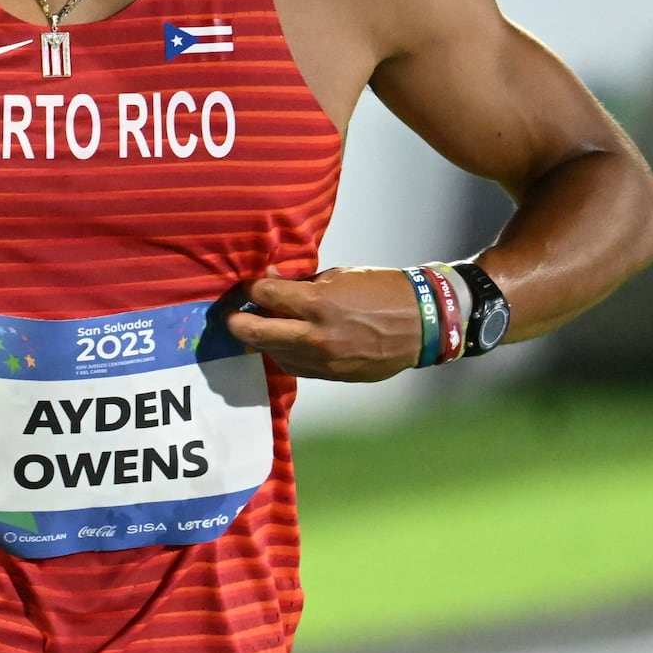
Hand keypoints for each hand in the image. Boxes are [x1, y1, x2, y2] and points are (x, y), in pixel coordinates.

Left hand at [223, 267, 422, 381]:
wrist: (423, 324)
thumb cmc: (383, 291)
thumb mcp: (342, 276)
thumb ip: (302, 283)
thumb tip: (270, 279)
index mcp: (320, 304)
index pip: (265, 296)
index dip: (251, 289)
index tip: (249, 287)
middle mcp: (317, 336)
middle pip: (257, 333)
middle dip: (236, 322)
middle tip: (229, 317)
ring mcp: (323, 360)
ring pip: (273, 353)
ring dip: (261, 340)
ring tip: (258, 327)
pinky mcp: (332, 376)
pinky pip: (294, 366)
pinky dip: (283, 354)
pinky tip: (283, 343)